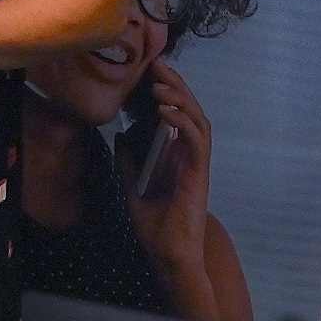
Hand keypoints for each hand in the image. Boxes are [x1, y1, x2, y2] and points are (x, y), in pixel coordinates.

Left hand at [122, 59, 212, 271]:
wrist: (169, 255)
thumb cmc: (156, 228)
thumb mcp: (132, 189)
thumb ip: (128, 163)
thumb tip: (120, 137)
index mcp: (176, 157)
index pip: (175, 115)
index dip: (166, 92)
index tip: (149, 73)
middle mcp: (189, 155)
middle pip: (189, 110)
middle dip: (175, 86)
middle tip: (157, 65)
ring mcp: (196, 163)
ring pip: (197, 119)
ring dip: (179, 99)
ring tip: (158, 86)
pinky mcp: (200, 172)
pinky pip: (196, 140)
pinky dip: (182, 122)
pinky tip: (164, 112)